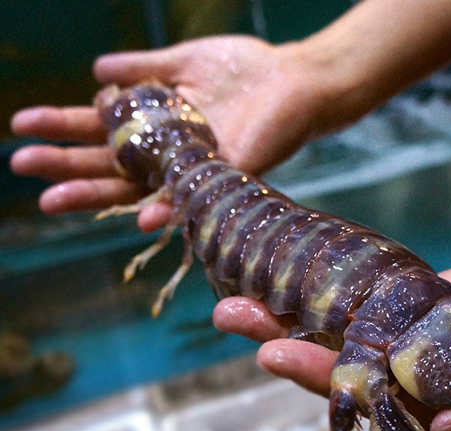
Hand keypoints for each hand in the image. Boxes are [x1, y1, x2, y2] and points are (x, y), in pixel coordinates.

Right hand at [10, 36, 322, 231]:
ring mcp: (195, 168)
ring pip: (140, 187)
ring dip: (97, 195)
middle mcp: (170, 152)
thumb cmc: (243, 69)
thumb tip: (95, 70)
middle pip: (111, 162)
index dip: (64, 128)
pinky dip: (169, 210)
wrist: (293, 78)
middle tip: (21, 165)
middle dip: (65, 164)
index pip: (102, 130)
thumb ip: (142, 67)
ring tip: (51, 200)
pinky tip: (142, 220)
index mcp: (158, 124)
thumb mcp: (184, 61)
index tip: (24, 126)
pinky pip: (194, 199)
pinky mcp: (226, 177)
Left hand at [213, 246, 450, 430]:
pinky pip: (395, 281)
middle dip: (291, 333)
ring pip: (362, 313)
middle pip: (349, 354)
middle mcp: (432, 374)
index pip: (371, 400)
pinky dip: (356, 272)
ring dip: (311, 298)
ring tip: (255, 278)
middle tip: (232, 311)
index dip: (319, 378)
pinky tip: (317, 261)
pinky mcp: (450, 291)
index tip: (270, 352)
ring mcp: (436, 329)